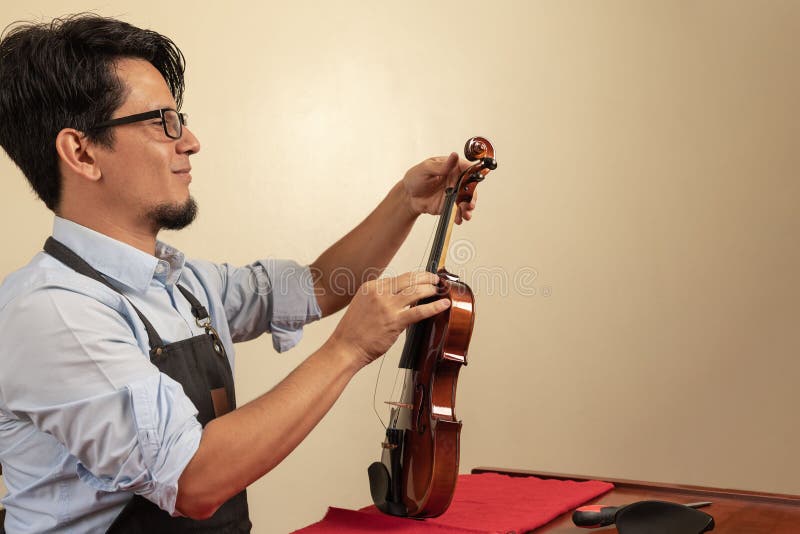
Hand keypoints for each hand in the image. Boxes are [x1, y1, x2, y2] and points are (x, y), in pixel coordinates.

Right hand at [329, 271, 449, 367]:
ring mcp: (387, 306)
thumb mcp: (363, 305)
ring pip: (416, 291)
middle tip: (435, 279)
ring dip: (431, 289)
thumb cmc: (353, 331)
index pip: (399, 278)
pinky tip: (443, 304)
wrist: (345, 347)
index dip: (415, 277)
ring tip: (439, 290)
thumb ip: (380, 298)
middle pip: (409, 279)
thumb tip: (400, 297)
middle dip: (426, 277)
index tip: (423, 278)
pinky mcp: (395, 321)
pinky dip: (434, 306)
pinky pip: (419, 311)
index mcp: (371, 287)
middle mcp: (379, 293)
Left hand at [402, 153, 477, 223]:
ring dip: (468, 208)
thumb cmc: (415, 178)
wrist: (408, 197)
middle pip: (471, 187)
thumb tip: (454, 156)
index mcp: (452, 167)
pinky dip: (460, 216)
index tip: (476, 179)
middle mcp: (456, 180)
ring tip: (465, 214)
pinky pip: (458, 211)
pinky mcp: (450, 205)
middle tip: (470, 204)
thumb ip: (442, 166)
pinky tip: (458, 219)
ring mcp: (454, 194)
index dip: (474, 173)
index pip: (468, 168)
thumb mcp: (426, 169)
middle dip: (472, 196)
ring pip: (467, 200)